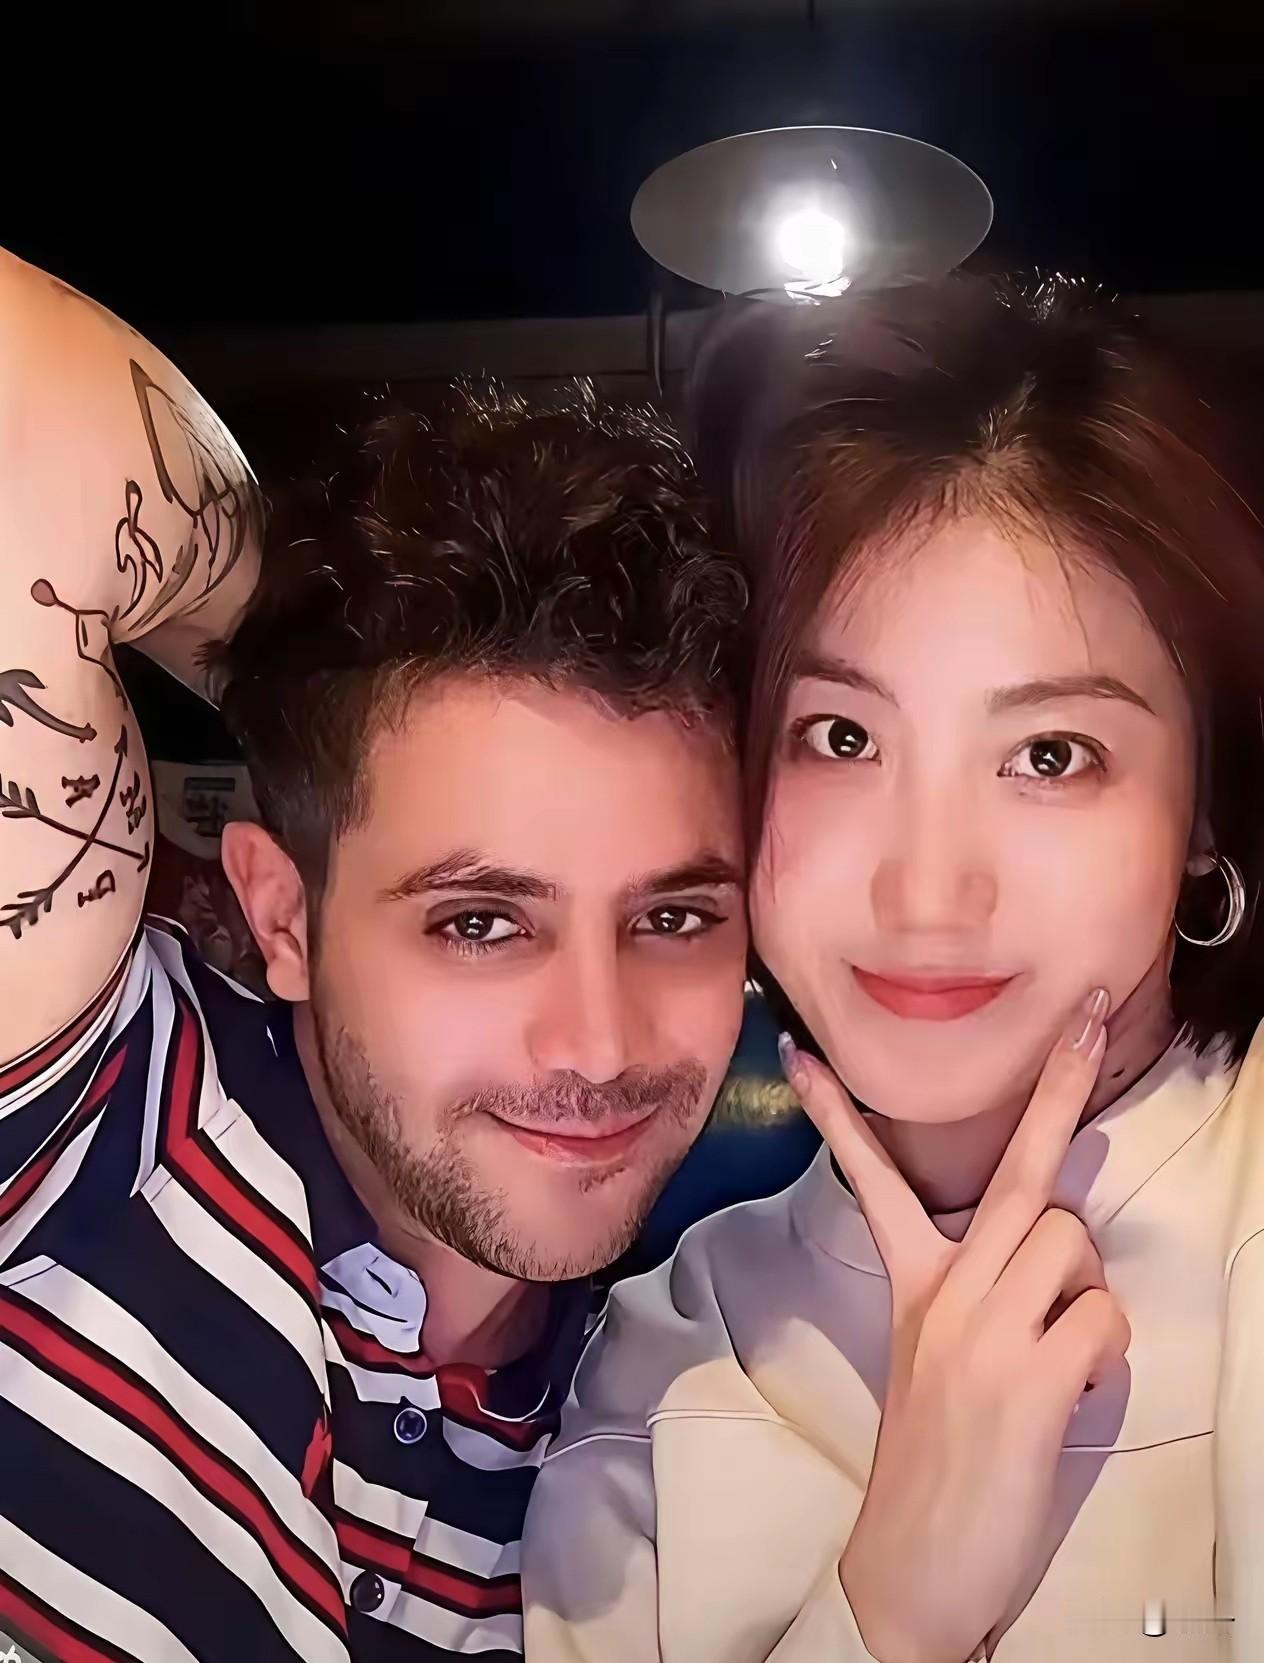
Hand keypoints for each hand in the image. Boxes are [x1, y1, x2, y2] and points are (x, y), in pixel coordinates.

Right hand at [780, 991, 1129, 1662]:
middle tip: (1087, 1009)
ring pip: (1076, 1245)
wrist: (911, 1570)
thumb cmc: (934, 1466)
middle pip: (1022, 1177)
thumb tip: (1048, 1242)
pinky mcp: (1031, 1379)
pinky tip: (1068, 1394)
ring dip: (1087, 1288)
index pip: (872, 1179)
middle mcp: (948, 1294)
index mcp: (913, 1287)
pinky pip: (1104, 1318)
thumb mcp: (935, 1361)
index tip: (803, 1055)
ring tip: (1058, 1350)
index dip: (839, 1115)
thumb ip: (978, 1292)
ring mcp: (987, 1332)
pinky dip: (1103, 1351)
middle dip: (1060, 1085)